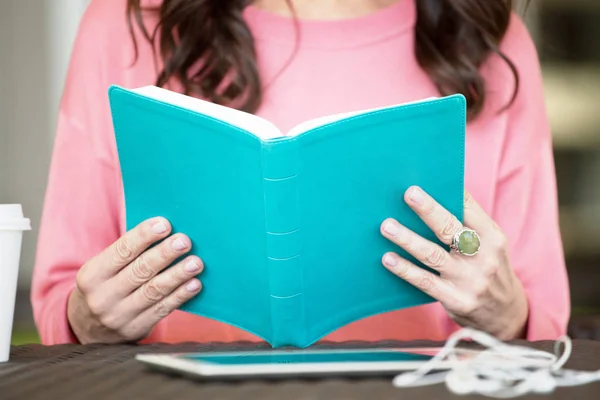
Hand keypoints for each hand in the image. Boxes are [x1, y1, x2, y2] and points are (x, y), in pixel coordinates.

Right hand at [67, 217, 202, 343]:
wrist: (87, 329)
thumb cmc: (105, 287)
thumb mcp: (102, 270)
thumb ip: (128, 253)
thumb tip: (164, 231)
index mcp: (92, 275)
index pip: (121, 251)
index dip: (143, 236)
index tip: (164, 224)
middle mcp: (103, 297)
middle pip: (140, 271)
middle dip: (164, 254)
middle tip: (184, 241)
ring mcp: (119, 316)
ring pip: (153, 291)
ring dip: (177, 275)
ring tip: (196, 262)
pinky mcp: (136, 329)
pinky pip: (162, 309)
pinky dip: (180, 295)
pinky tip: (194, 284)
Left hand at [380, 186, 528, 339]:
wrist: (506, 315)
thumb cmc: (489, 269)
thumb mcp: (491, 246)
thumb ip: (470, 224)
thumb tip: (438, 195)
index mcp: (492, 238)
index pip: (470, 210)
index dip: (451, 193)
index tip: (428, 180)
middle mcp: (482, 257)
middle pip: (451, 229)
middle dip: (428, 210)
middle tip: (408, 193)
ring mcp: (469, 280)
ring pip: (433, 254)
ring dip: (408, 239)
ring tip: (387, 226)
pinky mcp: (456, 299)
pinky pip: (425, 281)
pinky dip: (405, 269)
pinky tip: (388, 258)